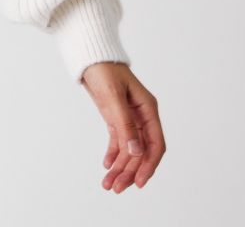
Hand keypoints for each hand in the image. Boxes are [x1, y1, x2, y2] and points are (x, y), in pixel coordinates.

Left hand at [80, 61, 164, 191]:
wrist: (89, 56)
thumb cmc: (103, 69)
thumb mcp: (113, 96)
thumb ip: (125, 124)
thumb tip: (136, 151)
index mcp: (148, 109)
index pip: (155, 144)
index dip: (149, 165)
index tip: (139, 183)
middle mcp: (141, 116)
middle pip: (140, 151)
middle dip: (130, 171)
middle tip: (116, 188)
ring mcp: (129, 118)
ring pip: (128, 149)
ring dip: (120, 167)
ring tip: (108, 184)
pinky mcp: (116, 118)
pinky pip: (118, 141)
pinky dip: (113, 154)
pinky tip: (107, 166)